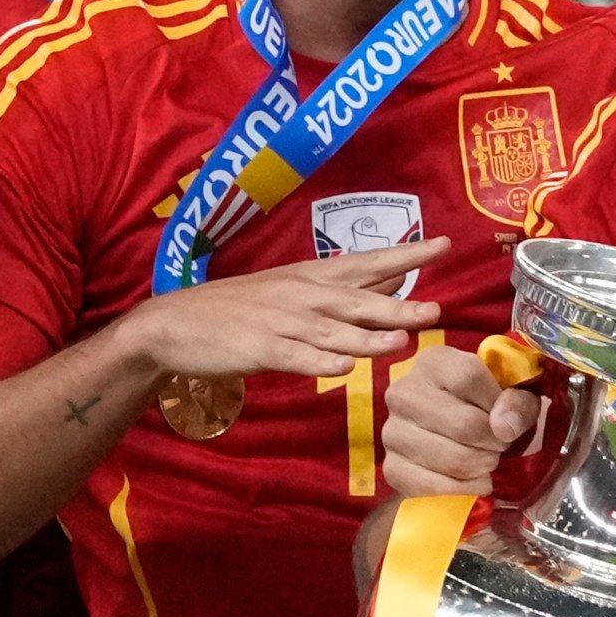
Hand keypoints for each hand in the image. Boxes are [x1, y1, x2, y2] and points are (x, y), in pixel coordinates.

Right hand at [111, 238, 442, 382]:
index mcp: (308, 278)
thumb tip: (385, 293)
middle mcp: (300, 296)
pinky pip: (295, 358)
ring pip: (332, 332)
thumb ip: (334, 296)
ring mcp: (279, 323)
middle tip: (436, 310)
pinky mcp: (259, 350)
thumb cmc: (234, 310)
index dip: (405, 256)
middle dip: (398, 306)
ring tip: (401, 342)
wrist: (172, 324)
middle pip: (357, 300)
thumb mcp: (286, 293)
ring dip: (367, 338)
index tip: (443, 246)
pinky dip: (319, 363)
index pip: (366, 264)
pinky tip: (342, 370)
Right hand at [379, 344, 545, 496]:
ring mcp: (392, 431)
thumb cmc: (488, 409)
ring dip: (481, 468)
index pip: (468, 377)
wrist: (458, 438)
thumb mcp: (513, 396)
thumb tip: (503, 427)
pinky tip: (472, 482)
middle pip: (463, 423)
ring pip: (450, 459)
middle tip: (499, 447)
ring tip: (486, 462)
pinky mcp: (391, 467)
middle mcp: (404, 392)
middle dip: (493, 443)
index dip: (497, 403)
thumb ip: (518, 404)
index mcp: (433, 362)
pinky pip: (431, 487)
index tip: (505, 418)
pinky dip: (462, 491)